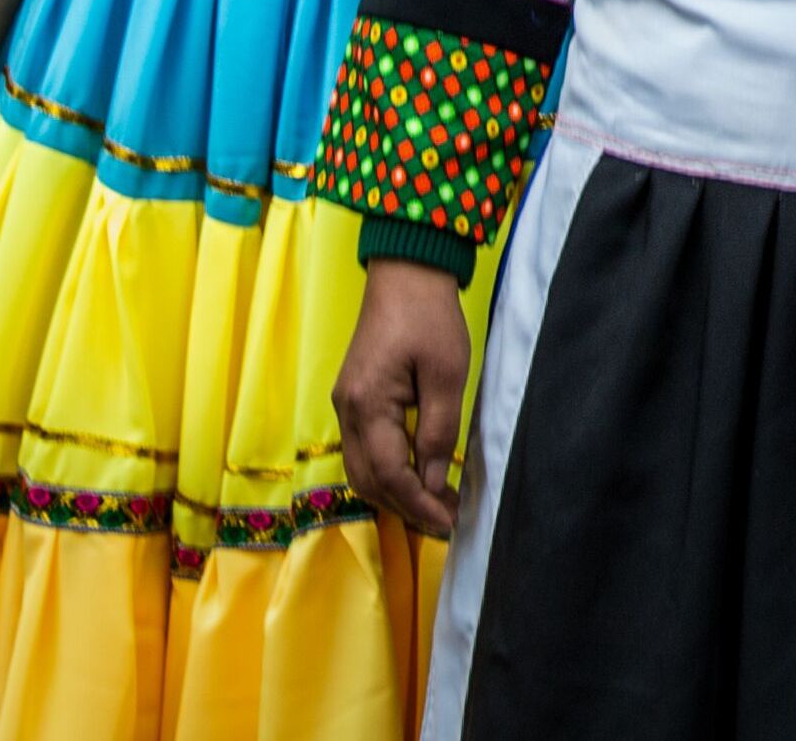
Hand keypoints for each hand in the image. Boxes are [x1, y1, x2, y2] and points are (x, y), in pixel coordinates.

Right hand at [334, 257, 475, 535]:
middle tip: (446, 520)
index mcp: (367, 405)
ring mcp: (345, 405)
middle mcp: (346, 411)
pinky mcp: (353, 398)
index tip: (450, 522)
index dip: (419, 504)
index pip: (390, 475)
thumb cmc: (430, 317)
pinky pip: (364, 451)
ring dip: (395, 493)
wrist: (405, 272)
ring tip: (435, 504)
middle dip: (405, 508)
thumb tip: (434, 482)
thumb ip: (438, 431)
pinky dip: (387, 472)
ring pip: (362, 470)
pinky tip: (417, 475)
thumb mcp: (447, 374)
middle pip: (367, 481)